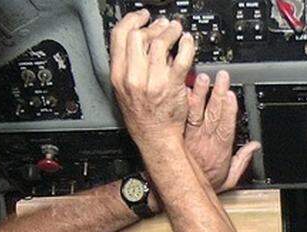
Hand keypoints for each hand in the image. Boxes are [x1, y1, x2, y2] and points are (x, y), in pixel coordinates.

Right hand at [110, 12, 195, 146]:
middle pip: (139, 36)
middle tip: (162, 24)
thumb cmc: (142, 118)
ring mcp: (153, 81)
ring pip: (160, 43)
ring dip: (170, 31)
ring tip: (176, 29)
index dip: (131, 21)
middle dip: (152, 25)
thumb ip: (129, 67)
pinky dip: (187, 45)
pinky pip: (181, 58)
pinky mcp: (172, 85)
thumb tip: (141, 44)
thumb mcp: (124, 91)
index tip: (141, 17)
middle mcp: (133, 77)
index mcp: (118, 76)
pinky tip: (188, 41)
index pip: (119, 36)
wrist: (156, 138)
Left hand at [185, 70, 261, 191]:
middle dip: (218, 94)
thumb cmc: (207, 184)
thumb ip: (243, 160)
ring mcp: (189, 137)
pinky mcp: (177, 136)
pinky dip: (182, 104)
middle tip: (222, 78)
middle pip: (212, 114)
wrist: (182, 192)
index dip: (229, 111)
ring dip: (200, 95)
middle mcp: (204, 141)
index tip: (231, 95)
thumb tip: (255, 147)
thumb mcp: (231, 177)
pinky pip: (180, 117)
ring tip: (202, 79)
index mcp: (220, 150)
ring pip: (196, 113)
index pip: (226, 126)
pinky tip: (184, 91)